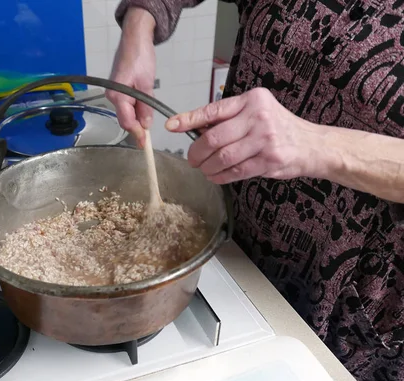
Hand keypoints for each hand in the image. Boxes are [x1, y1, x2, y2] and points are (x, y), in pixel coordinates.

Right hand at [106, 8, 156, 147]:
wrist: (134, 39)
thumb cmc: (140, 57)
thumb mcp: (147, 84)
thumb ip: (146, 106)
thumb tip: (146, 125)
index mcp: (118, 96)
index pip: (127, 122)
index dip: (137, 134)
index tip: (144, 145)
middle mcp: (112, 96)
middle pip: (126, 119)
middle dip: (138, 126)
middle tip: (150, 133)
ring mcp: (113, 93)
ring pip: (126, 113)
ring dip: (138, 117)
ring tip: (149, 113)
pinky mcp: (117, 90)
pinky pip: (126, 105)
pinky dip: (135, 109)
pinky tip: (143, 106)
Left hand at [165, 88, 326, 183]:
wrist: (312, 145)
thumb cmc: (278, 128)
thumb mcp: (256, 112)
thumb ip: (229, 118)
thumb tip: (193, 127)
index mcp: (252, 100)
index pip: (213, 110)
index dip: (189, 119)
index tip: (172, 126)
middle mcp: (258, 116)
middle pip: (214, 138)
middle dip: (197, 152)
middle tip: (192, 159)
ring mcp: (265, 138)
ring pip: (223, 157)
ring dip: (208, 167)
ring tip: (204, 169)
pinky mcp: (269, 159)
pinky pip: (235, 171)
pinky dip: (221, 176)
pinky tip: (216, 176)